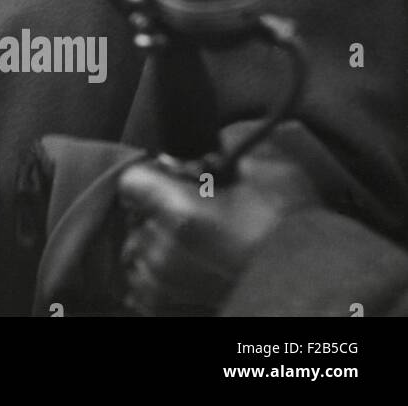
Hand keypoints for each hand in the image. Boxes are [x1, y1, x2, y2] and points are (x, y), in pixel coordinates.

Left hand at [117, 154, 319, 314]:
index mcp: (178, 211)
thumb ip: (225, 146)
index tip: (175, 178)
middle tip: (198, 212)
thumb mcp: (264, 166)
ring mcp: (166, 283)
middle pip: (136, 216)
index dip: (154, 174)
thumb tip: (210, 142)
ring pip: (139, 251)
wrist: (318, 281)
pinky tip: (189, 268)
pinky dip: (159, 277)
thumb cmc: (292, 225)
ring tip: (197, 244)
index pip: (131, 180)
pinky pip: (143, 288)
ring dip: (159, 244)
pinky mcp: (172, 308)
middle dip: (159, 210)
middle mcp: (163, 249)